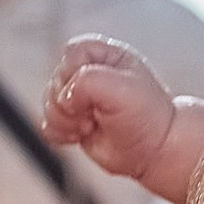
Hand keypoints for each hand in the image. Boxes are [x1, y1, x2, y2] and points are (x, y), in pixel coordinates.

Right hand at [49, 37, 174, 182]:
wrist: (156, 149)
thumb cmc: (148, 116)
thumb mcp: (121, 88)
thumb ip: (86, 81)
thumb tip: (64, 97)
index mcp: (102, 55)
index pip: (70, 54)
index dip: (76, 76)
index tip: (94, 93)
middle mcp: (89, 74)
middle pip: (55, 80)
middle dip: (70, 103)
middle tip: (94, 114)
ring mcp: (79, 99)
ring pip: (48, 103)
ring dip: (65, 120)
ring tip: (90, 126)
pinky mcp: (72, 121)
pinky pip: (47, 124)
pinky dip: (59, 133)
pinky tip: (79, 135)